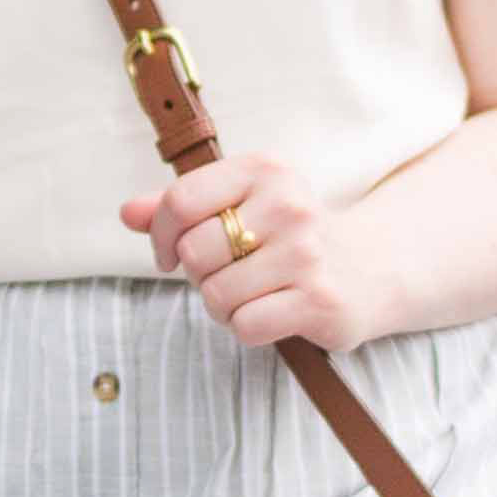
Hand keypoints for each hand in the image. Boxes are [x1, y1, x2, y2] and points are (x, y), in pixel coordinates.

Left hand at [118, 145, 376, 350]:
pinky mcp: (320, 300)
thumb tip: (127, 214)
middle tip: (231, 273)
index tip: (171, 254)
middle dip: (200, 274)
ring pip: (216, 295)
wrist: (370, 267)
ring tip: (254, 293)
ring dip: (224, 305)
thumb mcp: (240, 204)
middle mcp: (289, 205)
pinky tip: (272, 313)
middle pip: (194, 253)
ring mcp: (308, 253)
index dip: (161, 236)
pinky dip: (248, 327)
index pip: (180, 201)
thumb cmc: (288, 235)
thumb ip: (181, 207)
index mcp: (264, 169)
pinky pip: (245, 325)